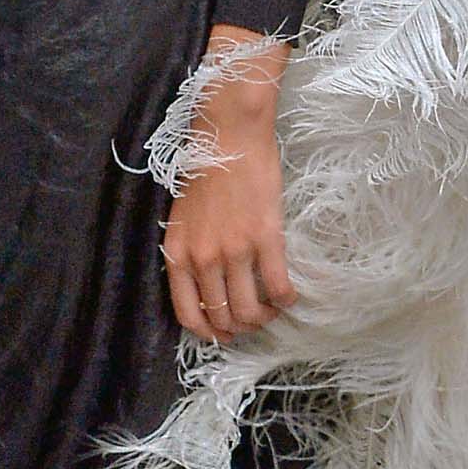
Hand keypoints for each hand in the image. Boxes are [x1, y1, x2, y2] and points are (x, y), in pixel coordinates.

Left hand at [163, 28, 295, 342]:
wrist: (228, 135)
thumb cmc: (206, 171)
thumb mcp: (183, 218)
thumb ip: (190, 251)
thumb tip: (207, 284)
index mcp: (178, 253)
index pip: (187, 313)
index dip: (207, 332)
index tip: (222, 333)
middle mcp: (203, 258)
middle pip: (222, 317)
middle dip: (239, 326)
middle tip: (253, 318)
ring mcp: (234, 250)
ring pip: (250, 310)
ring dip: (264, 317)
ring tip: (272, 308)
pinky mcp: (265, 238)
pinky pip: (278, 287)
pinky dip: (287, 299)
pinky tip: (289, 294)